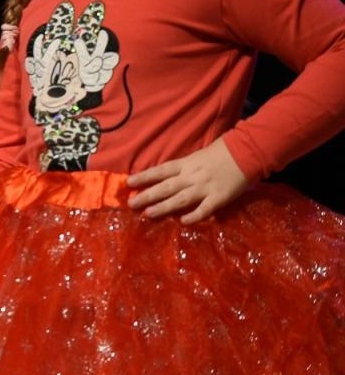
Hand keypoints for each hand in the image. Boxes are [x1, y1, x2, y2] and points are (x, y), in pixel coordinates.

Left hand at [127, 137, 249, 223]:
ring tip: (148, 214)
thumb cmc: (222, 152)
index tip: (128, 183)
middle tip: (131, 203)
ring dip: (163, 207)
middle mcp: (192, 176)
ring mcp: (205, 187)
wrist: (247, 152)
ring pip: (180, 198)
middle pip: (166, 186)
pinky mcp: (220, 197)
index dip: (144, 176)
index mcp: (186, 164)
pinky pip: (205, 208)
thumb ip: (184, 167)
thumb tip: (166, 177)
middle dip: (147, 195)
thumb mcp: (198, 155)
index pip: (160, 170)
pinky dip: (194, 215)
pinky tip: (183, 222)